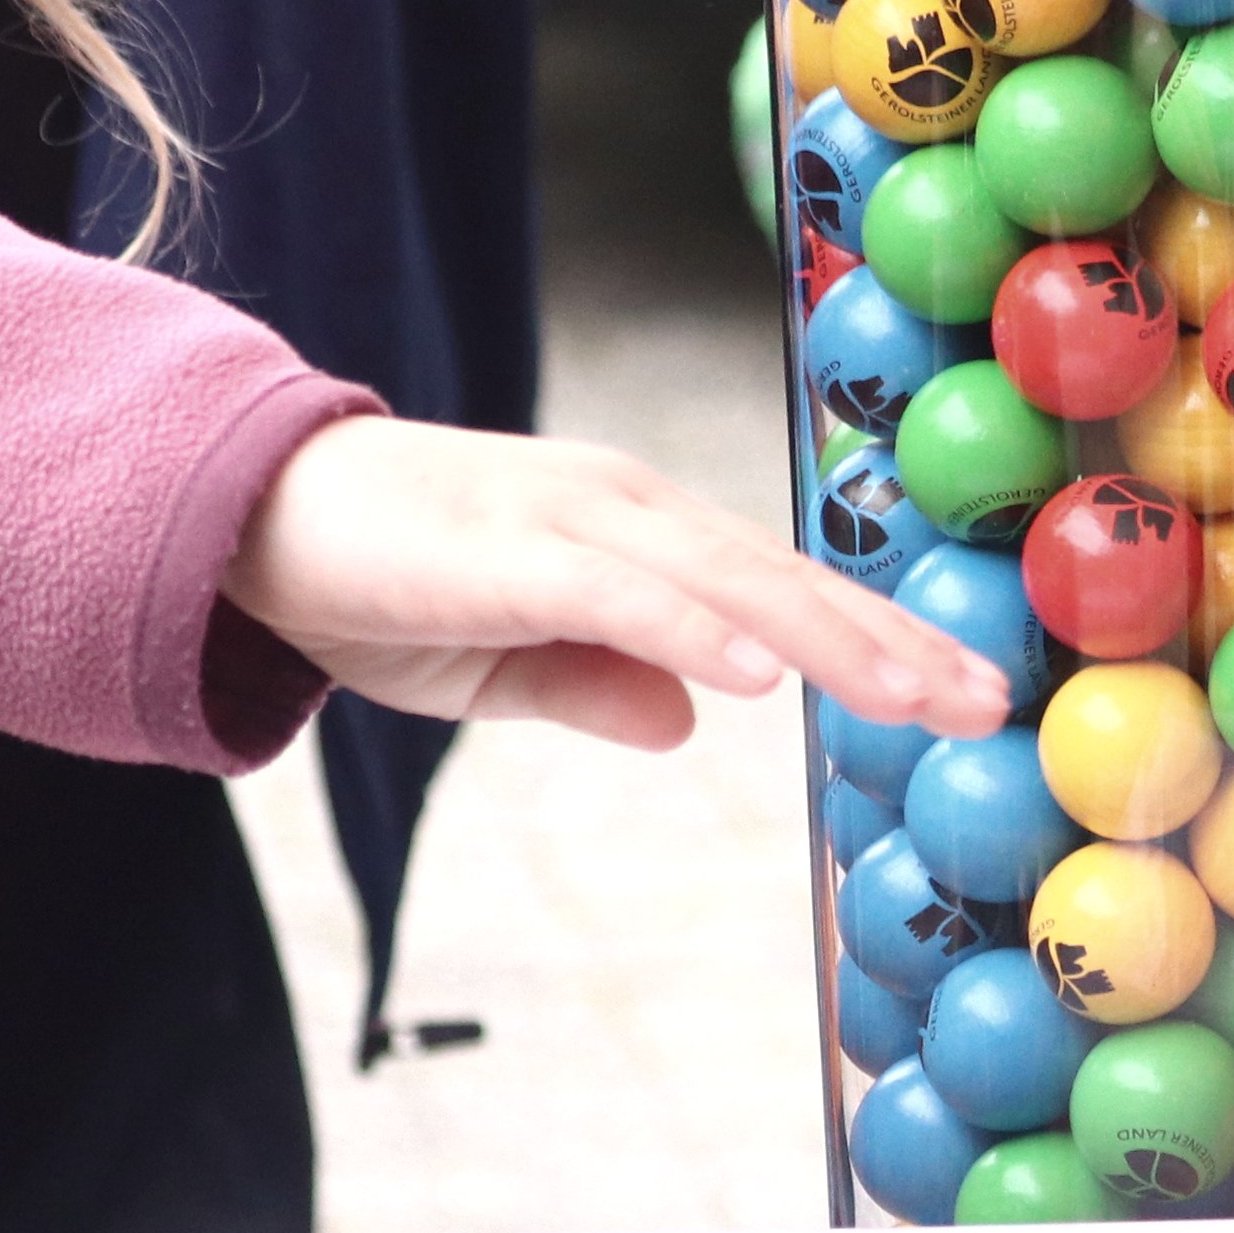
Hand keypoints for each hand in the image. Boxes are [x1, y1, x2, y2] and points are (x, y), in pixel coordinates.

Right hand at [225, 416, 1005, 750]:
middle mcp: (623, 510)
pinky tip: (759, 673)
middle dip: (892, 644)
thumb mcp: (504, 657)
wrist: (243, 512)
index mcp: (634, 536)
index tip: (966, 699)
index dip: (879, 643)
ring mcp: (570, 519)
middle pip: (784, 580)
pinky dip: (695, 627)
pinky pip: (621, 592)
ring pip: (726, 580)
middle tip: (989, 706)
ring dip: (827, 639)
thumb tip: (693, 722)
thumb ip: (597, 683)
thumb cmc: (374, 577)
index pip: (782, 592)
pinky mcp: (509, 548)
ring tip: (911, 696)